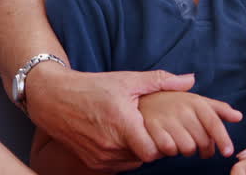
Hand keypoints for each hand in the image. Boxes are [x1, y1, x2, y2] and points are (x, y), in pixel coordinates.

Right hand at [24, 66, 194, 171]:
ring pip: (132, 162)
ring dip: (140, 151)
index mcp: (123, 126)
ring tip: (140, 131)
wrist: (54, 99)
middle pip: (146, 157)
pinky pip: (118, 165)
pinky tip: (125, 138)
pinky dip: (125, 155)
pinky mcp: (92, 163)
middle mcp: (110, 146)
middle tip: (157, 129)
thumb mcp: (129, 80)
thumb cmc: (93, 87)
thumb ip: (162, 81)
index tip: (167, 130)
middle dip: (155, 145)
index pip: (154, 151)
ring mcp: (99, 157)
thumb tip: (191, 80)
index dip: (165, 143)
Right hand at [138, 91, 241, 158]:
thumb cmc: (173, 103)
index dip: (223, 139)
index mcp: (196, 102)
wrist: (142, 98)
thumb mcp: (196, 101)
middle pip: (202, 141)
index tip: (228, 152)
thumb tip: (239, 117)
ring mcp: (165, 119)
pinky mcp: (149, 129)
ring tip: (180, 142)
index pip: (214, 123)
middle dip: (204, 149)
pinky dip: (168, 152)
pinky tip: (166, 144)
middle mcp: (182, 110)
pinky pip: (167, 151)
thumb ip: (218, 109)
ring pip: (186, 148)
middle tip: (198, 148)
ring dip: (185, 151)